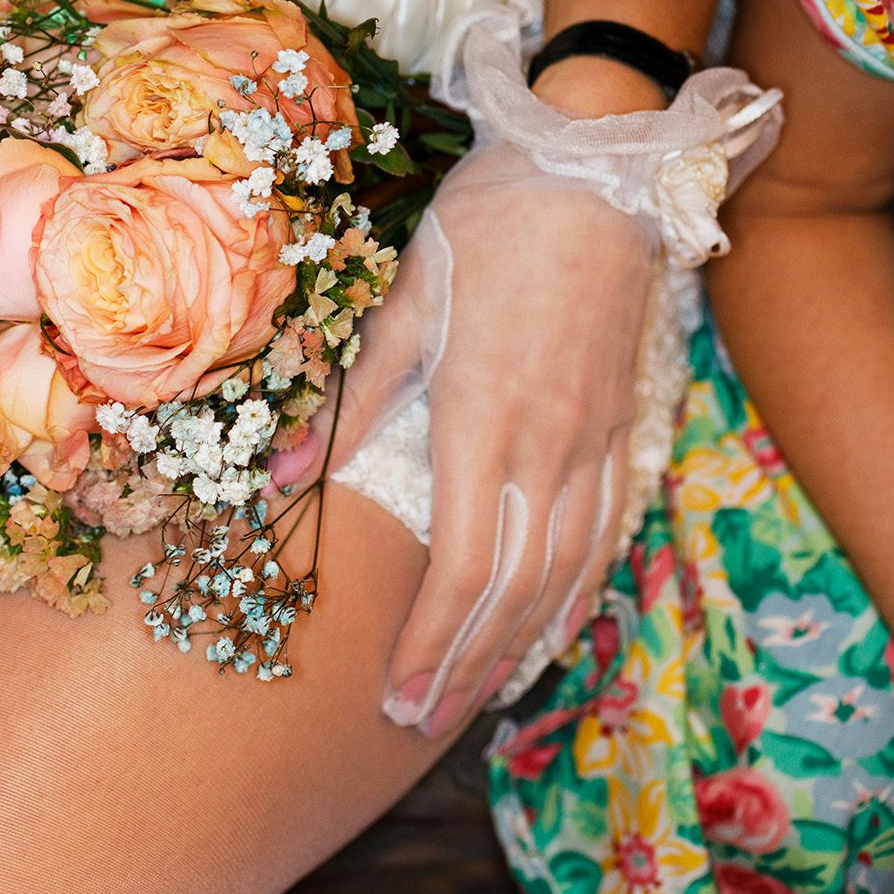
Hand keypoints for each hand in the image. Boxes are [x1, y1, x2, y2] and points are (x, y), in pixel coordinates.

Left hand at [324, 142, 654, 738]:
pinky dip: (575, 597)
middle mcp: (547, 446)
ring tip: (475, 701)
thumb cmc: (489, 226)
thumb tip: (272, 484)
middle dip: (465, 667)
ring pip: (565, 575)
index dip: (429, 642)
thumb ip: (345, 402)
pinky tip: (552, 633)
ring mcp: (595, 441)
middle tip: (420, 724)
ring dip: (518, 648)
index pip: (461, 566)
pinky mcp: (621, 427)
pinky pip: (604, 536)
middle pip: (514, 591)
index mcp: (481, 417)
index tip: (392, 695)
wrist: (599, 169)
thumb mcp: (403, 303)